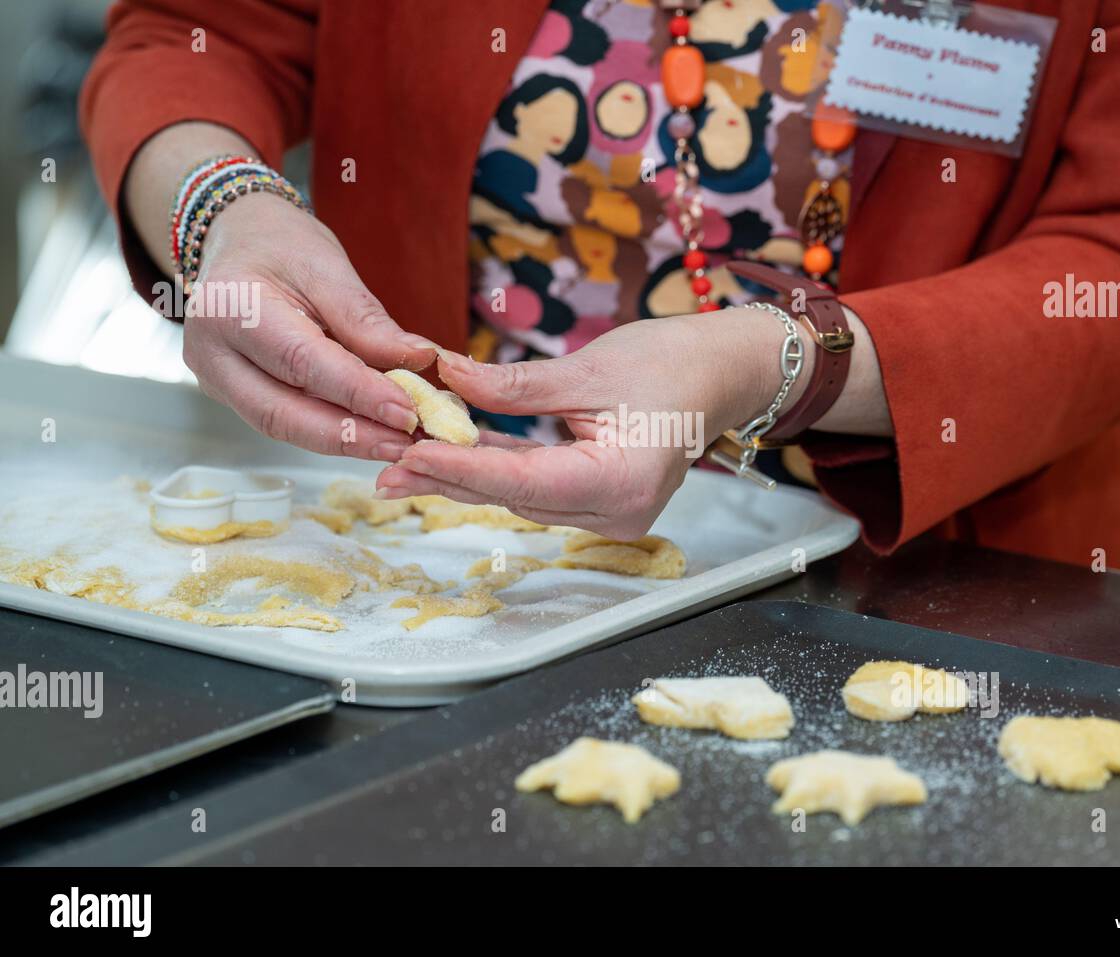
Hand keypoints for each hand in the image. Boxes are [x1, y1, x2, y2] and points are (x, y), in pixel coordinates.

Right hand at [182, 192, 438, 459]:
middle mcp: (211, 352)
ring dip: (345, 441)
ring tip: (398, 445)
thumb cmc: (282, 246)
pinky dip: (332, 432)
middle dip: (351, 435)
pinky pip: (286, 421)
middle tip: (407, 444)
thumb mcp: (326, 266)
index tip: (407, 412)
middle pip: (283, 412)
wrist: (238, 242)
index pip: (301, 361)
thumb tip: (420, 359)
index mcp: (230, 307)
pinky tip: (374, 435)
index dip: (357, 393)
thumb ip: (367, 319)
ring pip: (283, 426)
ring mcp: (216, 379)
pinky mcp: (234, 395)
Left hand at [375, 309, 804, 537]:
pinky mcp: (604, 506)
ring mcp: (613, 517)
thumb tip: (445, 378)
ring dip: (467, 479)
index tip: (408, 454)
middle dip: (450, 478)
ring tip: (406, 462)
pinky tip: (453, 460)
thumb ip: (513, 386)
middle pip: (515, 498)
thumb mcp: (588, 369)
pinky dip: (498, 474)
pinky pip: (539, 491)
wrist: (725, 374)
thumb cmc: (673, 364)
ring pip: (522, 499)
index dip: (460, 469)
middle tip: (385, 468)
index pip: (521, 482)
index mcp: (620, 483)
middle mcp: (617, 514)